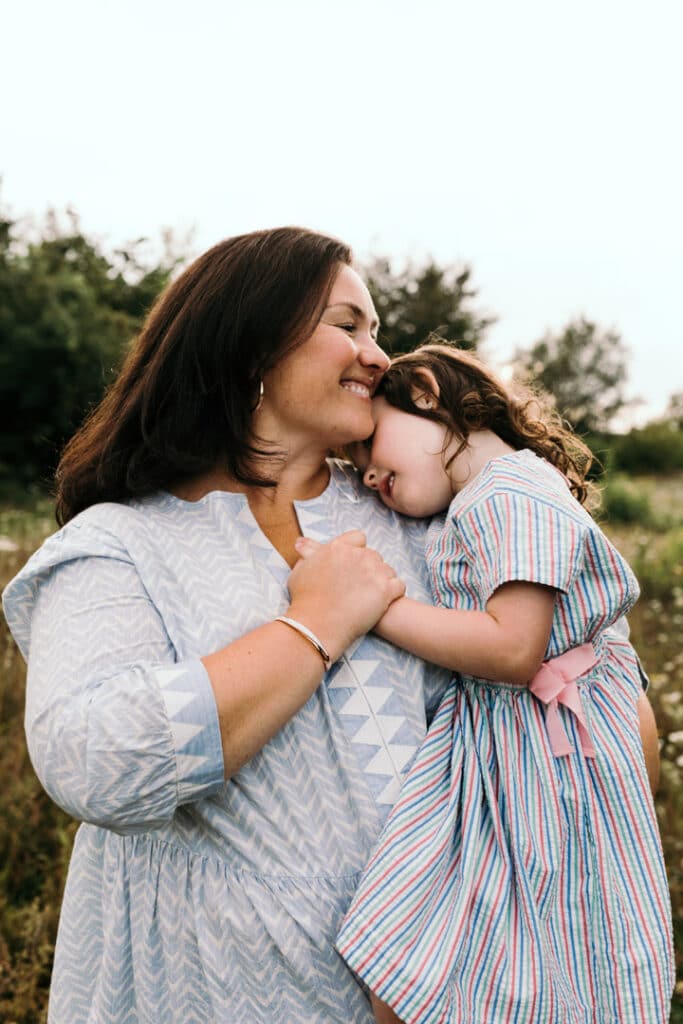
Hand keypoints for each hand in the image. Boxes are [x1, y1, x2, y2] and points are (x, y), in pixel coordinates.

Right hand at [286, 531, 404, 661]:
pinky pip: (399, 585)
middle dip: (369, 569)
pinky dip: (394, 593)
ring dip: (382, 581)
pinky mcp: (385, 591)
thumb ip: (307, 553)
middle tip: (359, 587)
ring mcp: (373, 572)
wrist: (316, 625)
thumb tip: (302, 543)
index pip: (358, 538)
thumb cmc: (304, 601)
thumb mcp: (300, 570)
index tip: (352, 565)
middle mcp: (358, 556)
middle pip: (374, 555)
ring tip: (369, 598)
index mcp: (338, 547)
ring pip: (388, 570)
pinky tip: (384, 602)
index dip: (357, 550)